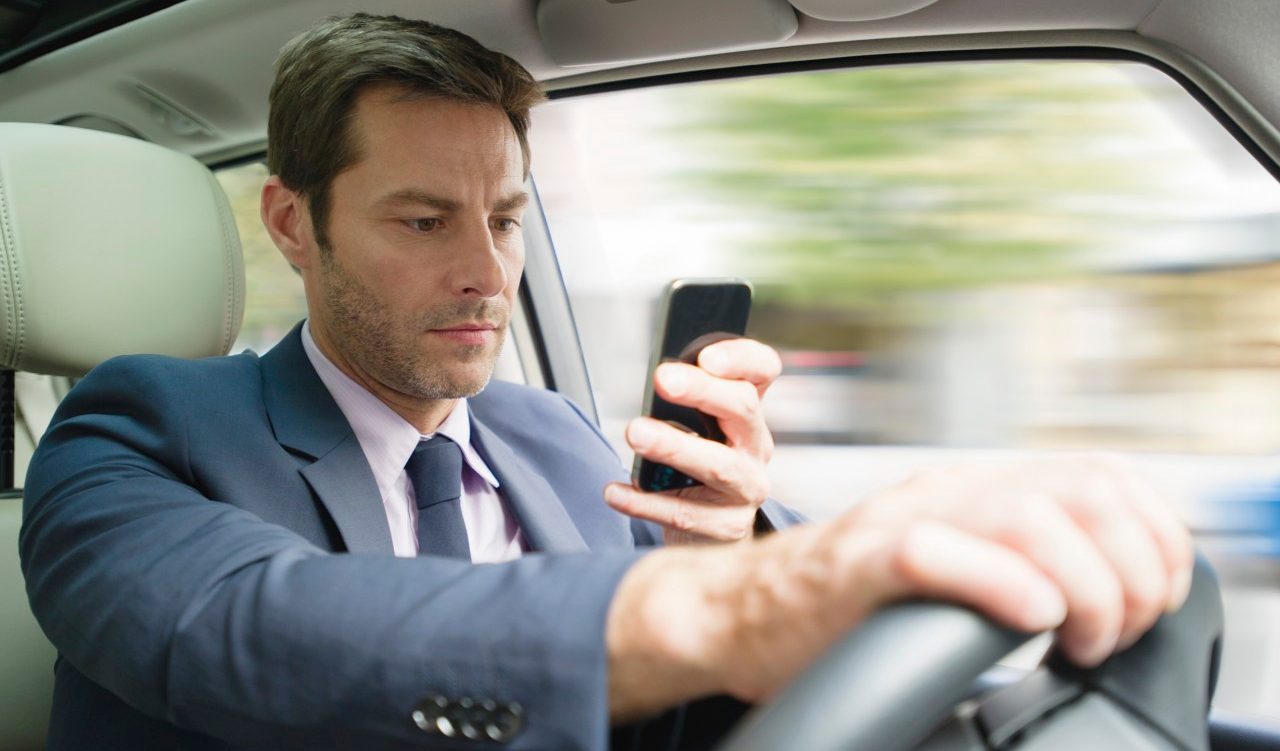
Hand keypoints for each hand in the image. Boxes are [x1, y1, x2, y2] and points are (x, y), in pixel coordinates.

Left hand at [603, 338, 781, 544]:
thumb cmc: (697, 472)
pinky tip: (615, 492)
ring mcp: (746, 489)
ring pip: (719, 464)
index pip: (762, 371)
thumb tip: (654, 382)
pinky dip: (645, 502)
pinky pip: (684, 514)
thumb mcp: (699, 431)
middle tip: (662, 379)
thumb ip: (684, 405)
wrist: (713, 533)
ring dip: (675, 446)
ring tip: (636, 433)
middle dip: (702, 391)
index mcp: (748, 413)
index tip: (706, 357)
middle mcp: (756, 447)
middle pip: (742, 408)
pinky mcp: (727, 527)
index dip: (741, 358)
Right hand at [605, 455, 1193, 718]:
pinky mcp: (858, 565)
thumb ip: (1012, 560)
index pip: (1106, 475)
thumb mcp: (946, 568)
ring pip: (1031, 514)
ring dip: (1083, 587)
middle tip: (1109, 633)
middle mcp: (945, 490)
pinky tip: (1026, 620)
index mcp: (973, 489)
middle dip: (1130, 571)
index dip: (1154, 538)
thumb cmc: (838, 607)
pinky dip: (1005, 586)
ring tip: (1073, 639)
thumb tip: (1103, 594)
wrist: (733, 612)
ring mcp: (901, 521)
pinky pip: (939, 552)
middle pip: (1087, 489)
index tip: (1148, 600)